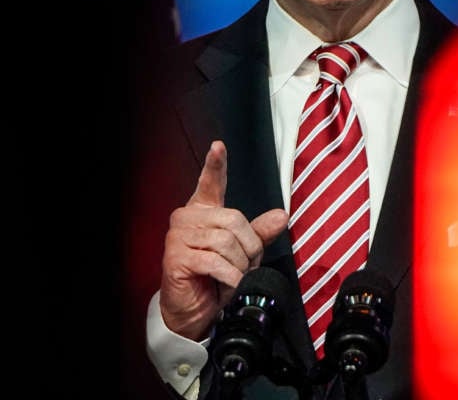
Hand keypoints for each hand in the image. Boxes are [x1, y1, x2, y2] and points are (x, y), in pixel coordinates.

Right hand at [159, 140, 288, 340]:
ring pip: (226, 241)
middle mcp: (187, 218)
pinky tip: (227, 283)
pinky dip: (229, 276)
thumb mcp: (242, 253)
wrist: (193, 311)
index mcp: (203, 211)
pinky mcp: (175, 257)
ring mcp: (178, 237)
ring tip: (234, 276)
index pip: (210, 183)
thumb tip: (282, 215)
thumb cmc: (215, 278)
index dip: (215, 164)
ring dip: (239, 265)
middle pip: (234, 220)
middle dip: (249, 248)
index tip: (219, 146)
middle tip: (245, 266)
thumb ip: (259, 232)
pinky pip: (215, 261)